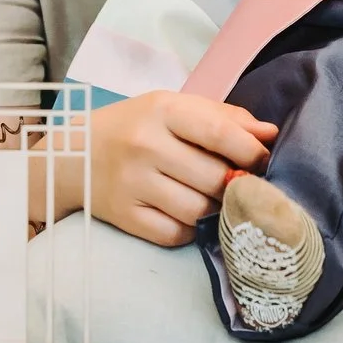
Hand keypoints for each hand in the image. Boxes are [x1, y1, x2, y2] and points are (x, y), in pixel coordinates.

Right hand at [88, 90, 275, 246]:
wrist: (71, 155)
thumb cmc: (136, 127)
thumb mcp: (174, 108)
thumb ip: (225, 117)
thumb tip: (270, 134)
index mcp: (163, 111)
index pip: (221, 134)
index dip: (252, 152)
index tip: (263, 160)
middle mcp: (146, 146)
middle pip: (214, 178)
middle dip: (235, 185)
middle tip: (238, 184)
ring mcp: (132, 183)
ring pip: (198, 210)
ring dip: (214, 209)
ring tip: (212, 198)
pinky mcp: (123, 216)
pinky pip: (174, 234)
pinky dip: (190, 229)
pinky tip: (187, 214)